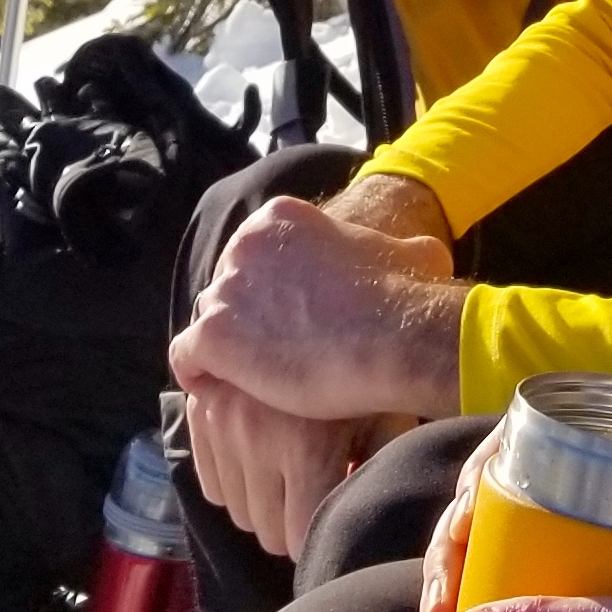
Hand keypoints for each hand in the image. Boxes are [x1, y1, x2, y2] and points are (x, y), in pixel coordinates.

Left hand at [168, 184, 463, 424]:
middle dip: (245, 318)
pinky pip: (186, 358)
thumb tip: (424, 254)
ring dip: (226, 347)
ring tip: (252, 379)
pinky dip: (201, 375)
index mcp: (279, 219)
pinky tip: (224, 392)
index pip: (253, 257)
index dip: (267, 293)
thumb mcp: (410, 253)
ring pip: (208, 320)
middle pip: (227, 285)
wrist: (395, 337)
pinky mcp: (213, 336)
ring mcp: (225, 290)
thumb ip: (395, 250)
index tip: (287, 319)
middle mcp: (243, 245)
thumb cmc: (406, 296)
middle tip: (271, 352)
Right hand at [180, 374, 375, 559]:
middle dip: (291, 526)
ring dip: (262, 506)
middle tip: (311, 504)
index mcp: (306, 448)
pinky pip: (210, 484)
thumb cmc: (372, 371)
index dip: (316, 540)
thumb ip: (375, 469)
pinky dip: (234, 483)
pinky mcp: (201, 410)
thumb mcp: (387, 421)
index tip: (327, 527)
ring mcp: (223, 423)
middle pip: (266, 531)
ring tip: (288, 483)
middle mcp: (256, 439)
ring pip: (235, 511)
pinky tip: (261, 465)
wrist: (326, 305)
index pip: (298, 538)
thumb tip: (366, 514)